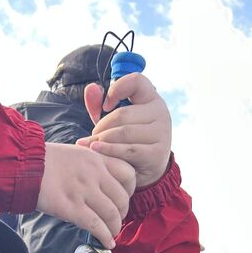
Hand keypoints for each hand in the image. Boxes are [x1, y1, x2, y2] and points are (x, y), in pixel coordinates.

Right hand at [37, 142, 135, 248]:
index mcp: (97, 159)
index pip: (128, 174)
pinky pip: (96, 225)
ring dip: (115, 228)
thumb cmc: (44, 160)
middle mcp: (94, 174)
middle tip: (116, 220)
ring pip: (112, 214)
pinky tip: (107, 243)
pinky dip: (105, 237)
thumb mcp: (75, 153)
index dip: (131, 190)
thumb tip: (100, 181)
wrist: (24, 165)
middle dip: (123, 213)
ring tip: (111, 233)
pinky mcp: (71, 208)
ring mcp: (83, 192)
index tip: (124, 198)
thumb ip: (91, 165)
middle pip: (122, 198)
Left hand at [79, 74, 171, 188]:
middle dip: (102, 126)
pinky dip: (108, 151)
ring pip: (123, 133)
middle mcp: (160, 112)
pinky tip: (95, 151)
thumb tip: (90, 88)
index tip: (105, 106)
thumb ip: (100, 106)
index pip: (136, 81)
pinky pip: (127, 150)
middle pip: (123, 114)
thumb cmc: (127, 141)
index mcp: (151, 98)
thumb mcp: (114, 122)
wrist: (145, 172)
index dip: (117, 89)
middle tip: (92, 136)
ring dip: (102, 140)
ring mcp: (161, 133)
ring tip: (90, 145)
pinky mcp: (157, 153)